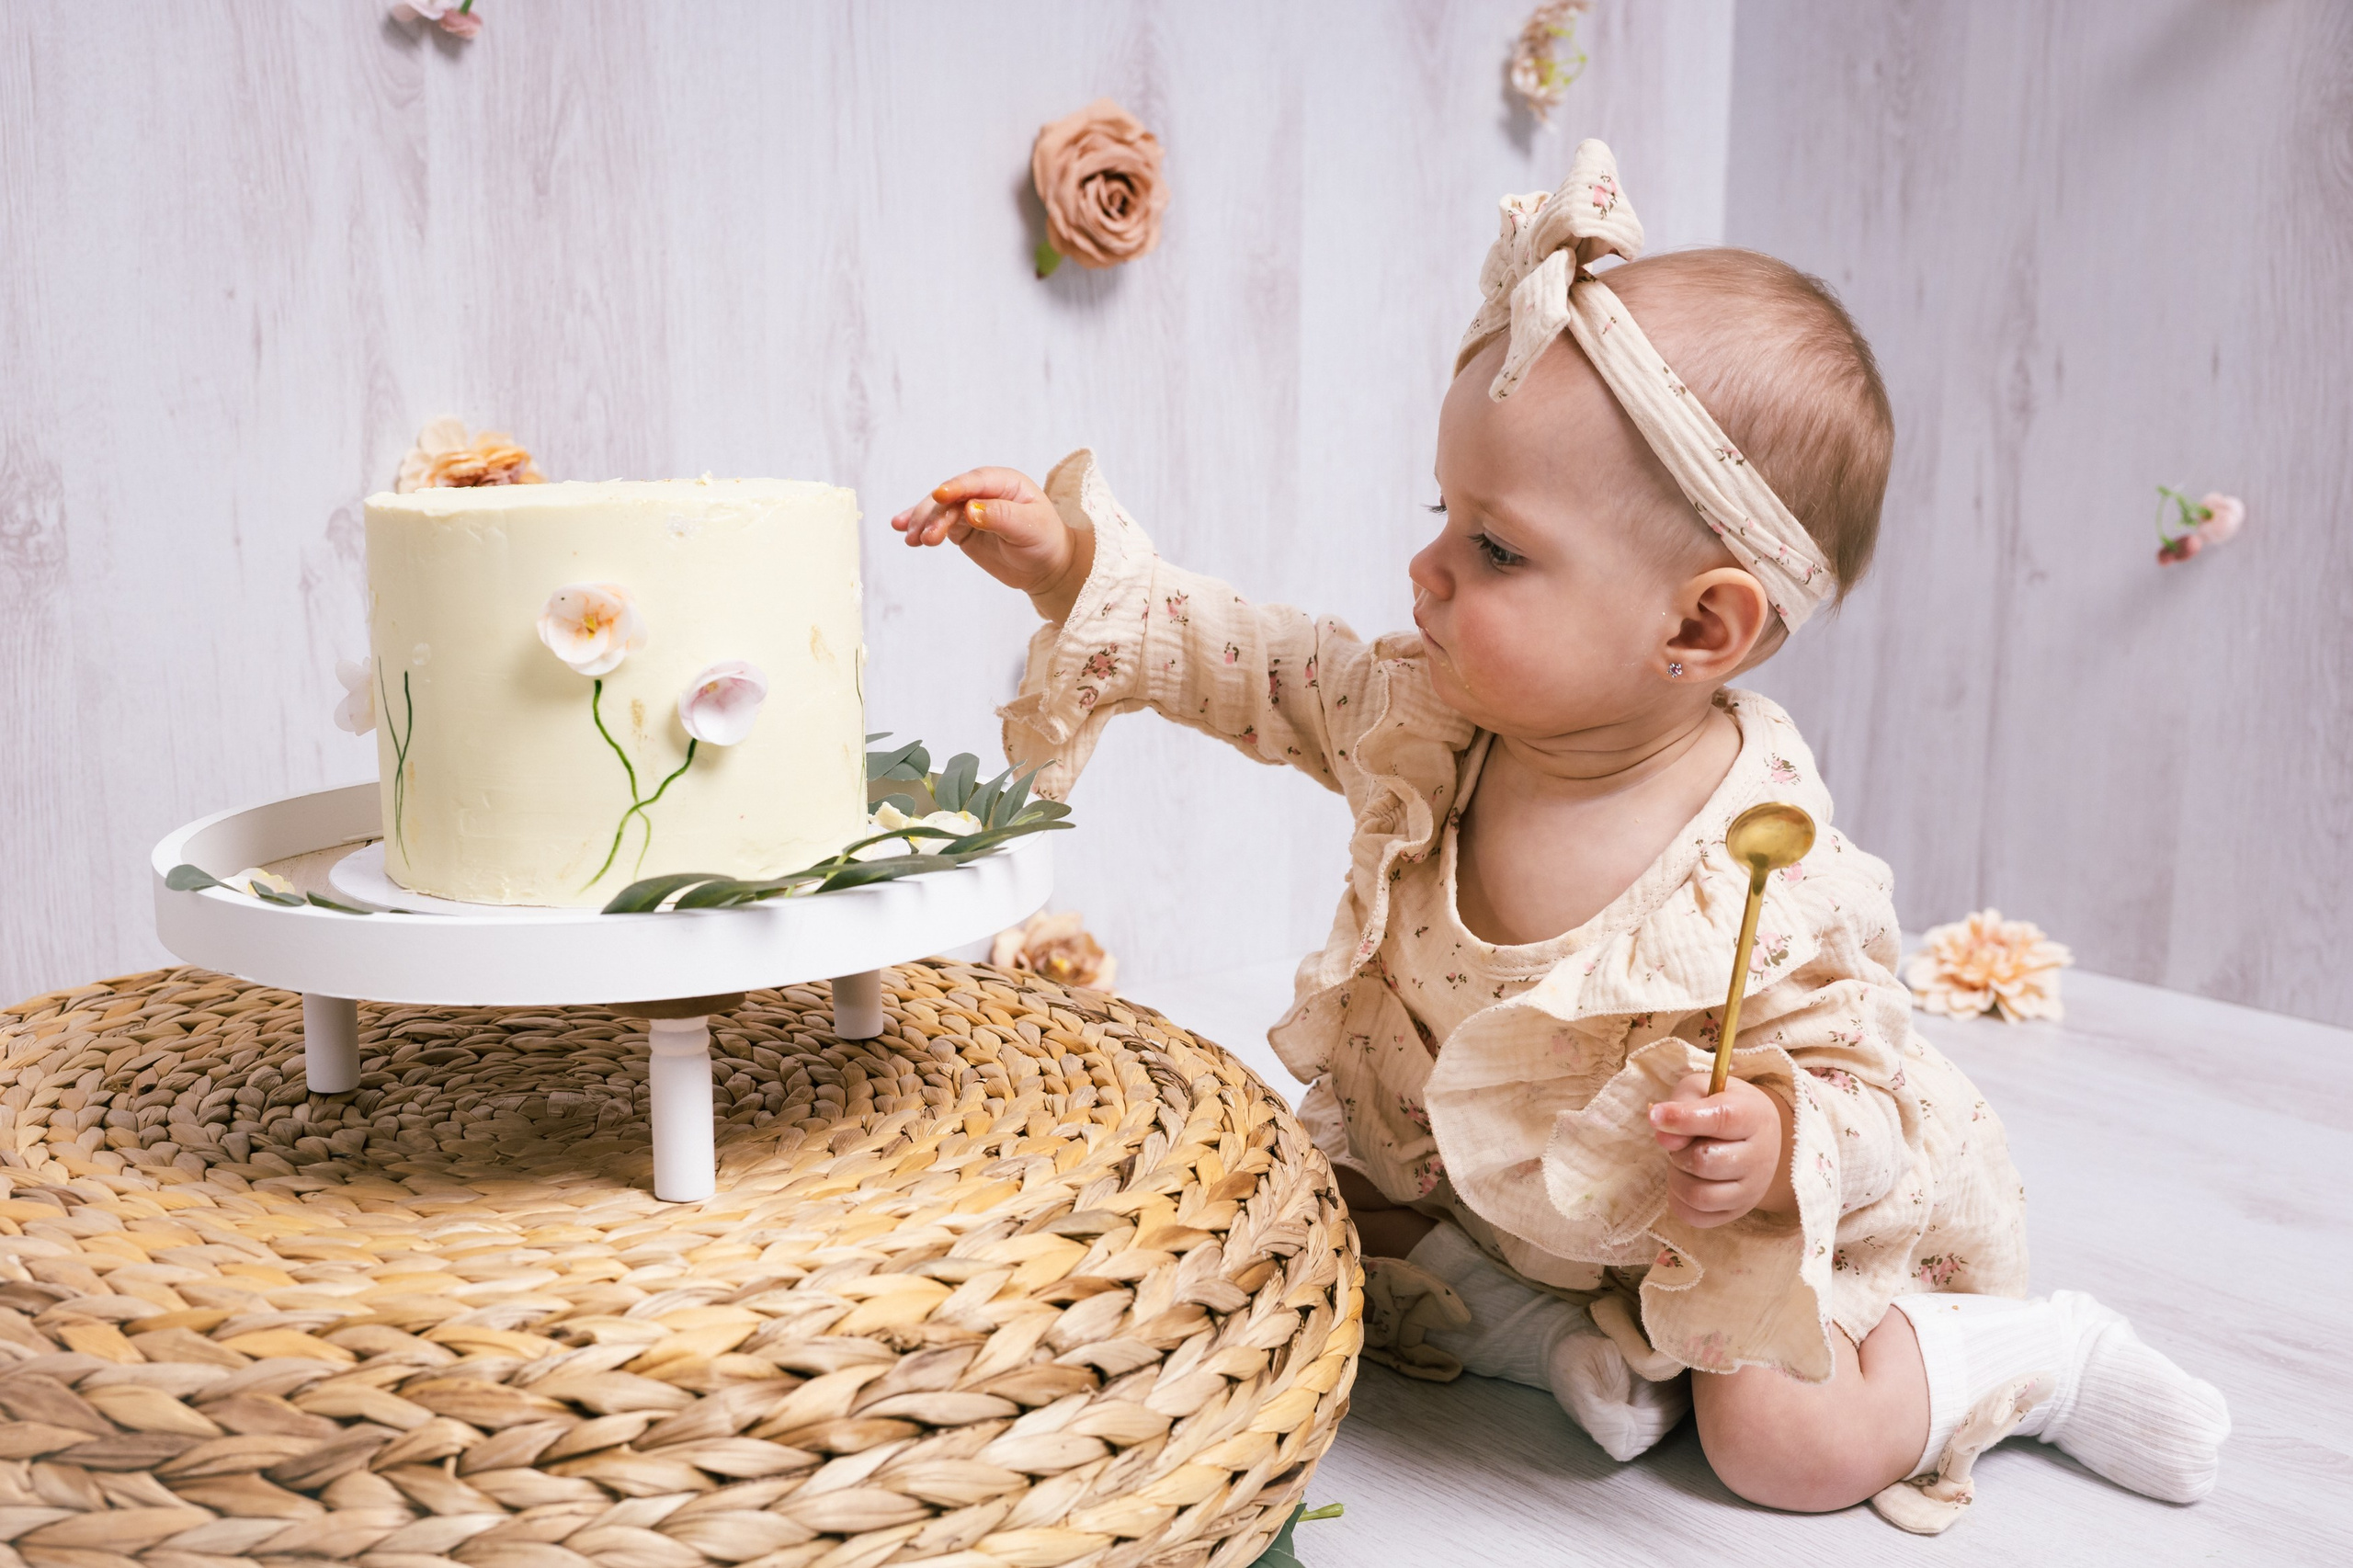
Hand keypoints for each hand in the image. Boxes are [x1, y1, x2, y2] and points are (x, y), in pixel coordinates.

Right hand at [890, 466, 1095, 622]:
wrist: (1047, 566)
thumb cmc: (1045, 540)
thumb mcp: (1029, 527)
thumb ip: (1000, 516)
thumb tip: (969, 510)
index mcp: (1005, 482)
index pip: (976, 481)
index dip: (956, 487)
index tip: (939, 496)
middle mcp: (984, 491)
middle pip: (951, 496)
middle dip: (934, 513)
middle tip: (923, 534)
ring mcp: (970, 509)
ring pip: (940, 510)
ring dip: (923, 522)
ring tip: (912, 540)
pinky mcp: (962, 527)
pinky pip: (938, 525)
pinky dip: (922, 529)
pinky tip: (907, 535)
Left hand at [1648, 1072, 1794, 1227]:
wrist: (1756, 1134)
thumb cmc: (1722, 1106)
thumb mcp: (1703, 1090)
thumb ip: (1681, 1105)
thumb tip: (1664, 1138)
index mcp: (1754, 1116)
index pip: (1721, 1119)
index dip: (1683, 1119)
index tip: (1655, 1117)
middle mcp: (1760, 1157)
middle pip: (1705, 1161)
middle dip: (1679, 1151)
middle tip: (1683, 1142)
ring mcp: (1752, 1190)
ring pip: (1699, 1196)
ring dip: (1677, 1177)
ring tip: (1683, 1162)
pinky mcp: (1738, 1212)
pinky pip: (1696, 1217)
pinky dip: (1679, 1199)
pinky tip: (1685, 1179)